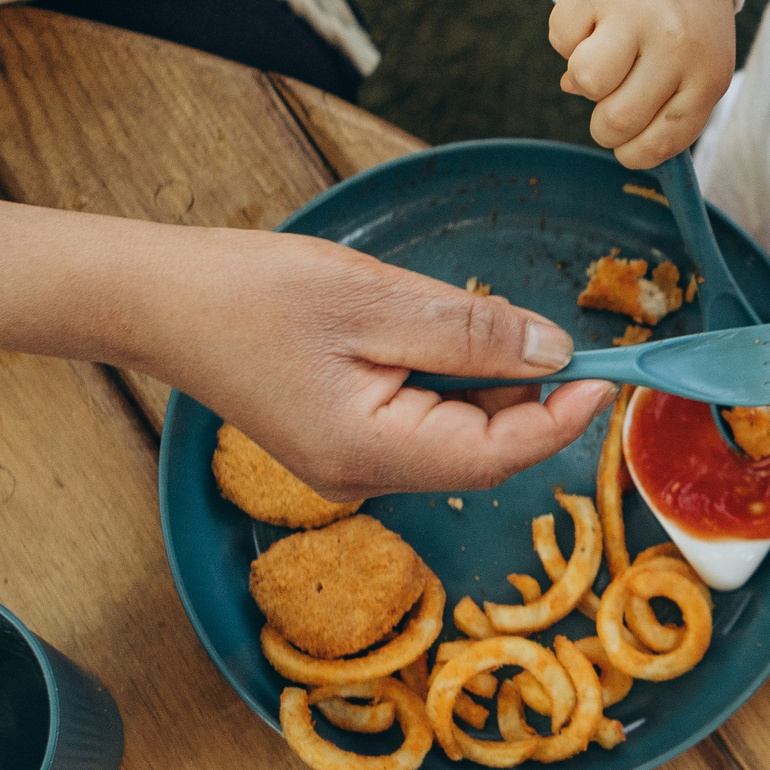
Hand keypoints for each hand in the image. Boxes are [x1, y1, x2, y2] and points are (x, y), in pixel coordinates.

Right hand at [0, 155, 614, 499]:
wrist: (154, 297)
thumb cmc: (250, 291)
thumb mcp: (374, 298)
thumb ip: (471, 333)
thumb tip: (556, 355)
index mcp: (371, 453)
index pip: (503, 451)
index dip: (569, 414)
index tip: (615, 371)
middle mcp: (363, 477)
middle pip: (486, 452)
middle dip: (538, 401)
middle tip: (577, 341)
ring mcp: (348, 465)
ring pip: (456, 437)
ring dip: (495, 389)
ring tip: (503, 329)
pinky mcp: (337, 440)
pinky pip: (421, 423)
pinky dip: (453, 386)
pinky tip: (451, 340)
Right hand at [551, 0, 735, 166]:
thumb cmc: (685, 23)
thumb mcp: (695, 68)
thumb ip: (658, 108)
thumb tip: (592, 112)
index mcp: (708, 74)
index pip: (661, 143)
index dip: (634, 153)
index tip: (627, 145)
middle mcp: (677, 44)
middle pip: (616, 120)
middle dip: (604, 125)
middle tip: (612, 99)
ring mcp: (637, 13)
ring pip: (585, 80)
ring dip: (585, 78)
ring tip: (606, 55)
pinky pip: (561, 40)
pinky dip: (569, 38)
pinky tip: (597, 22)